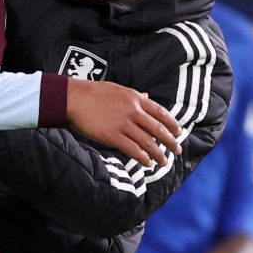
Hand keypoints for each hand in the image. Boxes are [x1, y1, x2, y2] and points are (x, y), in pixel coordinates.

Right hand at [65, 79, 181, 166]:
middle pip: (158, 129)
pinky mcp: (112, 136)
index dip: (172, 124)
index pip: (161, 113)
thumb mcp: (118, 89)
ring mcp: (123, 124)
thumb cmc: (93, 92)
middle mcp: (133, 111)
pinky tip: (147, 163)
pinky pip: (132, 149)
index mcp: (135, 98)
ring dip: (158, 154)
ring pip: (147, 142)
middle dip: (170, 142)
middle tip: (177, 150)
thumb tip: (147, 96)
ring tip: (163, 162)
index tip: (179, 132)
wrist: (73, 98)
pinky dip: (142, 158)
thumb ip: (135, 95)